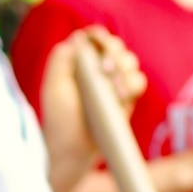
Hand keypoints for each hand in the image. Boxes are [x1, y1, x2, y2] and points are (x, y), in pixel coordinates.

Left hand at [40, 22, 143, 145]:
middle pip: (116, 46)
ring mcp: (111, 84)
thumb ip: (62, 60)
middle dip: (114, 56)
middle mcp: (95, 70)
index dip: (101, 39)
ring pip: (130, 62)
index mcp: (77, 64)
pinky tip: (123, 98)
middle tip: (106, 71)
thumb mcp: (54, 89)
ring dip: (125, 72)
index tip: (100, 49)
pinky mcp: (124, 99)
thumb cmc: (60, 123)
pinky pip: (139, 82)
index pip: (95, 38)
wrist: (74, 154)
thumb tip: (79, 37)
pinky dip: (133, 86)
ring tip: (116, 91)